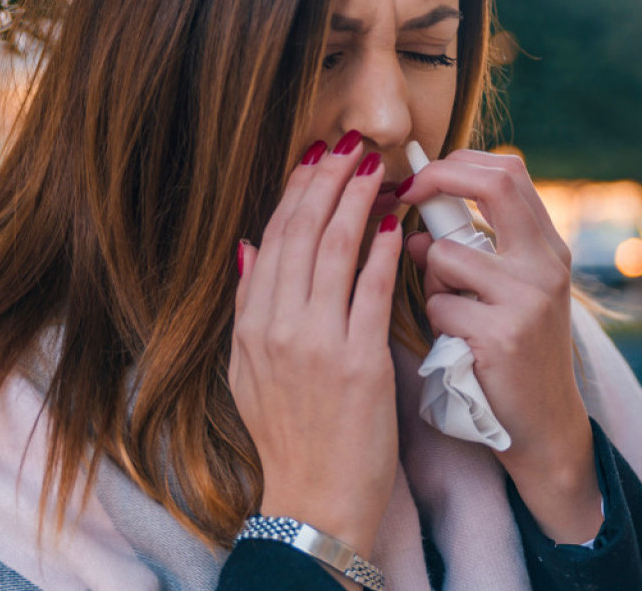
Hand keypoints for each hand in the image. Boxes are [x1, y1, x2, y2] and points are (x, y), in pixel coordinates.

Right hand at [230, 133, 400, 556]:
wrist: (315, 500)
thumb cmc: (291, 436)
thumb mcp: (247, 372)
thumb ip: (248, 307)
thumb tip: (246, 246)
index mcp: (251, 325)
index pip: (273, 238)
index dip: (295, 190)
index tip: (315, 155)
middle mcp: (277, 326)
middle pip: (302, 232)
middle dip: (327, 179)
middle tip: (349, 142)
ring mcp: (316, 342)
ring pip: (335, 249)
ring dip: (357, 199)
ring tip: (377, 165)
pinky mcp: (358, 361)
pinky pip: (371, 290)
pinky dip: (382, 250)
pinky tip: (396, 221)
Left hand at [397, 150, 601, 542]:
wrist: (543, 425)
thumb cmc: (514, 354)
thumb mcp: (509, 294)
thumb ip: (474, 255)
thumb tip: (412, 229)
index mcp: (548, 247)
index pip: (509, 171)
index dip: (458, 163)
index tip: (420, 177)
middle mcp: (547, 264)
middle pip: (494, 185)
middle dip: (437, 181)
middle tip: (405, 194)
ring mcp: (529, 299)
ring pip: (444, 256)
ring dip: (429, 281)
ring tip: (449, 312)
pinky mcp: (503, 335)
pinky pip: (439, 307)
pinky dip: (435, 324)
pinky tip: (458, 347)